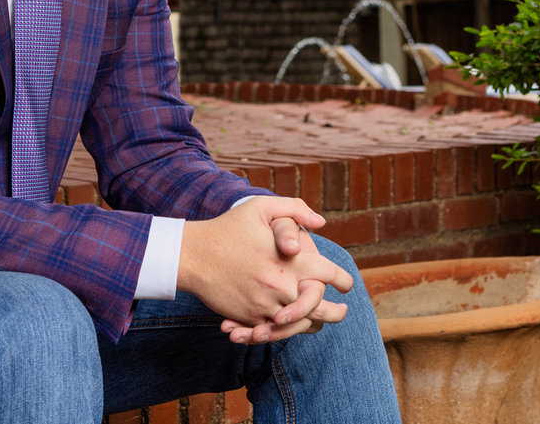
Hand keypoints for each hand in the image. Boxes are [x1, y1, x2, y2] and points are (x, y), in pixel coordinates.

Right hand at [178, 197, 351, 343]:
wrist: (193, 255)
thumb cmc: (229, 227)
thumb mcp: (261, 207)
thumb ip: (295, 209)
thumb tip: (321, 222)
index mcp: (291, 261)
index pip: (329, 275)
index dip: (343, 280)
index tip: (346, 284)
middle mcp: (282, 286)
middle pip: (320, 309)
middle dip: (337, 312)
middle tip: (342, 311)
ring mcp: (265, 306)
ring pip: (299, 325)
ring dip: (312, 324)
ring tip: (320, 321)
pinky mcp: (249, 318)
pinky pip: (273, 332)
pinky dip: (284, 331)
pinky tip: (291, 325)